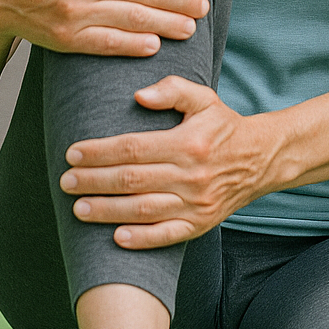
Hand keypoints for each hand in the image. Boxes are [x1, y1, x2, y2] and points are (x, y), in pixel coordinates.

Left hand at [61, 76, 279, 247]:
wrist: (262, 160)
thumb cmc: (224, 127)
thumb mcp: (204, 99)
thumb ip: (172, 90)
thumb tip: (139, 96)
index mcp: (188, 143)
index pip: (133, 148)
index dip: (100, 152)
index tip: (73, 153)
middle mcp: (192, 175)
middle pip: (133, 180)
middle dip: (94, 181)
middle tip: (66, 181)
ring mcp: (196, 203)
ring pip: (144, 209)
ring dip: (108, 211)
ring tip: (78, 209)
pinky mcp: (201, 224)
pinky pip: (168, 235)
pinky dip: (142, 238)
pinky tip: (116, 238)